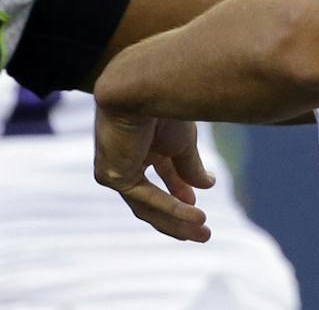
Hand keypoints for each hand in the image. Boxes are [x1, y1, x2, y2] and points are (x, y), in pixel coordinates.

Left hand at [92, 107, 214, 242]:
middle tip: (203, 231)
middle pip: (150, 198)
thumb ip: (190, 166)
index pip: (160, 176)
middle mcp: (126, 156)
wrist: (142, 86)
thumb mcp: (182, 141)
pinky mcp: (111, 175)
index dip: (180, 195)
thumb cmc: (162, 105)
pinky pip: (144, 198)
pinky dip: (170, 208)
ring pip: (145, 205)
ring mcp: (115, 167)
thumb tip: (207, 186)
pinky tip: (193, 214)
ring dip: (176, 220)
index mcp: (142, 143)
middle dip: (178, 216)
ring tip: (203, 231)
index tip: (198, 209)